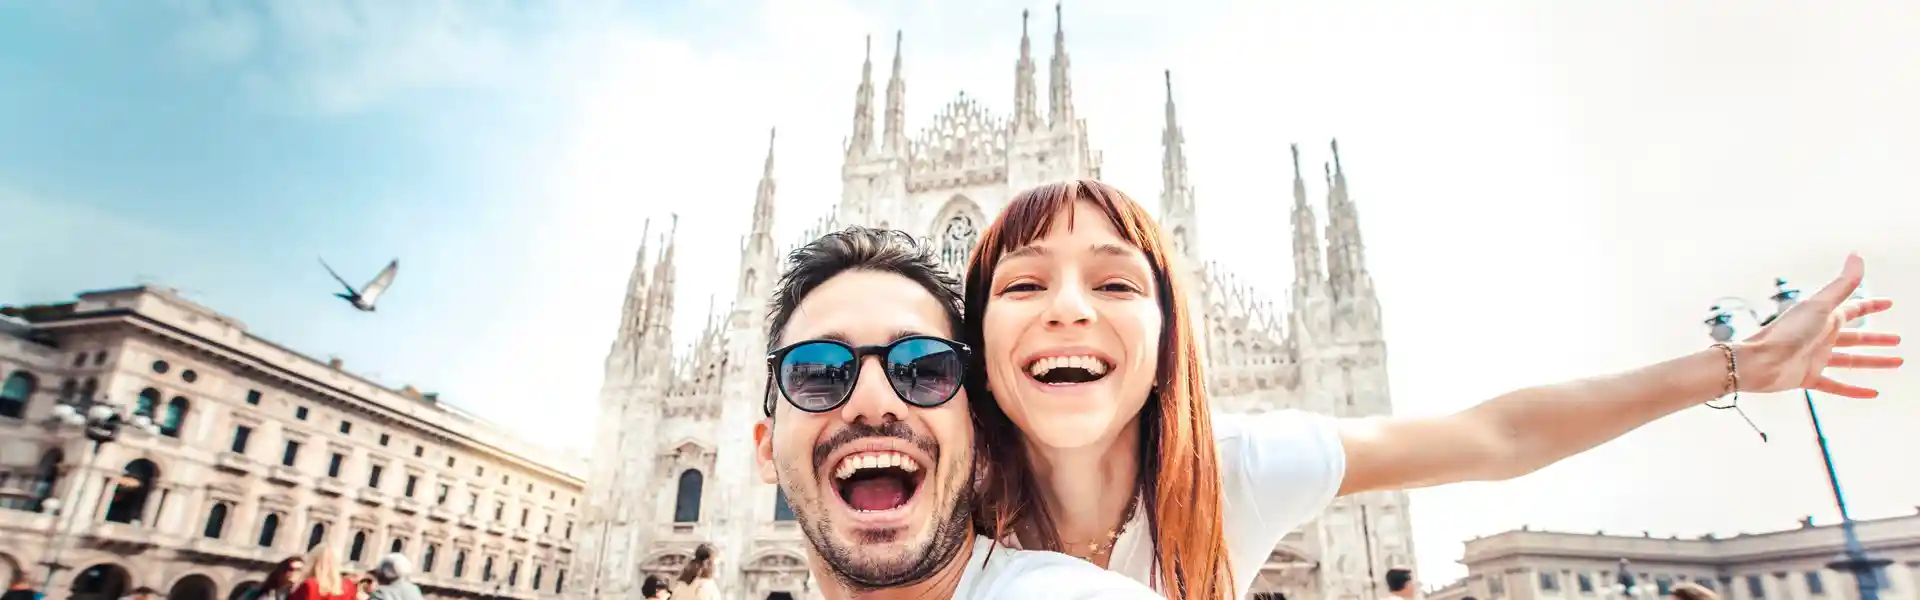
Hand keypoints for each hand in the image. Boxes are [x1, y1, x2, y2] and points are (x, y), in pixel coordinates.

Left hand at [1741, 253, 1901, 396]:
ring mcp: (1815, 358)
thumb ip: (1842, 284)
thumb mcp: (1821, 306)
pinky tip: (1873, 393)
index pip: (1853, 308)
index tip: (1889, 303)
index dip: (1871, 305)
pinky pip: (1836, 386)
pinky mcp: (1808, 378)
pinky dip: (1855, 391)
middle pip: (1855, 337)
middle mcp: (1821, 337)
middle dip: (1877, 338)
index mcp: (1824, 317)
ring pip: (1851, 361)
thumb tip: (1857, 254)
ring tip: (1897, 362)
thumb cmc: (1788, 331)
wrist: (1759, 362)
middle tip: (1898, 340)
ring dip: (1874, 362)